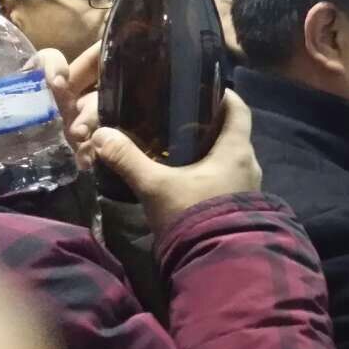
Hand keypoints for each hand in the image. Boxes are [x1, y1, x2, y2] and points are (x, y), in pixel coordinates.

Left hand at [0, 44, 99, 162]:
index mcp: (32, 81)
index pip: (52, 60)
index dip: (57, 65)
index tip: (56, 83)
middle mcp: (58, 95)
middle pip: (90, 76)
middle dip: (100, 79)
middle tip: (82, 109)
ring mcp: (71, 118)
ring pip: (96, 108)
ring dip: (92, 119)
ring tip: (78, 136)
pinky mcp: (76, 144)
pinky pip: (93, 141)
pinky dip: (92, 150)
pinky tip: (85, 161)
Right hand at [89, 90, 261, 235]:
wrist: (218, 264)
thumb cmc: (194, 216)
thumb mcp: (156, 186)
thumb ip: (128, 159)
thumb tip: (100, 134)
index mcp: (237, 150)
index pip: (238, 109)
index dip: (223, 94)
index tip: (202, 85)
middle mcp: (248, 164)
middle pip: (230, 132)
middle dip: (206, 123)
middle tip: (177, 115)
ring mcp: (246, 187)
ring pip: (226, 157)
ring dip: (206, 150)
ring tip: (175, 144)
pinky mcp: (238, 206)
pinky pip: (225, 178)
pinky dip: (207, 171)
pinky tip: (183, 175)